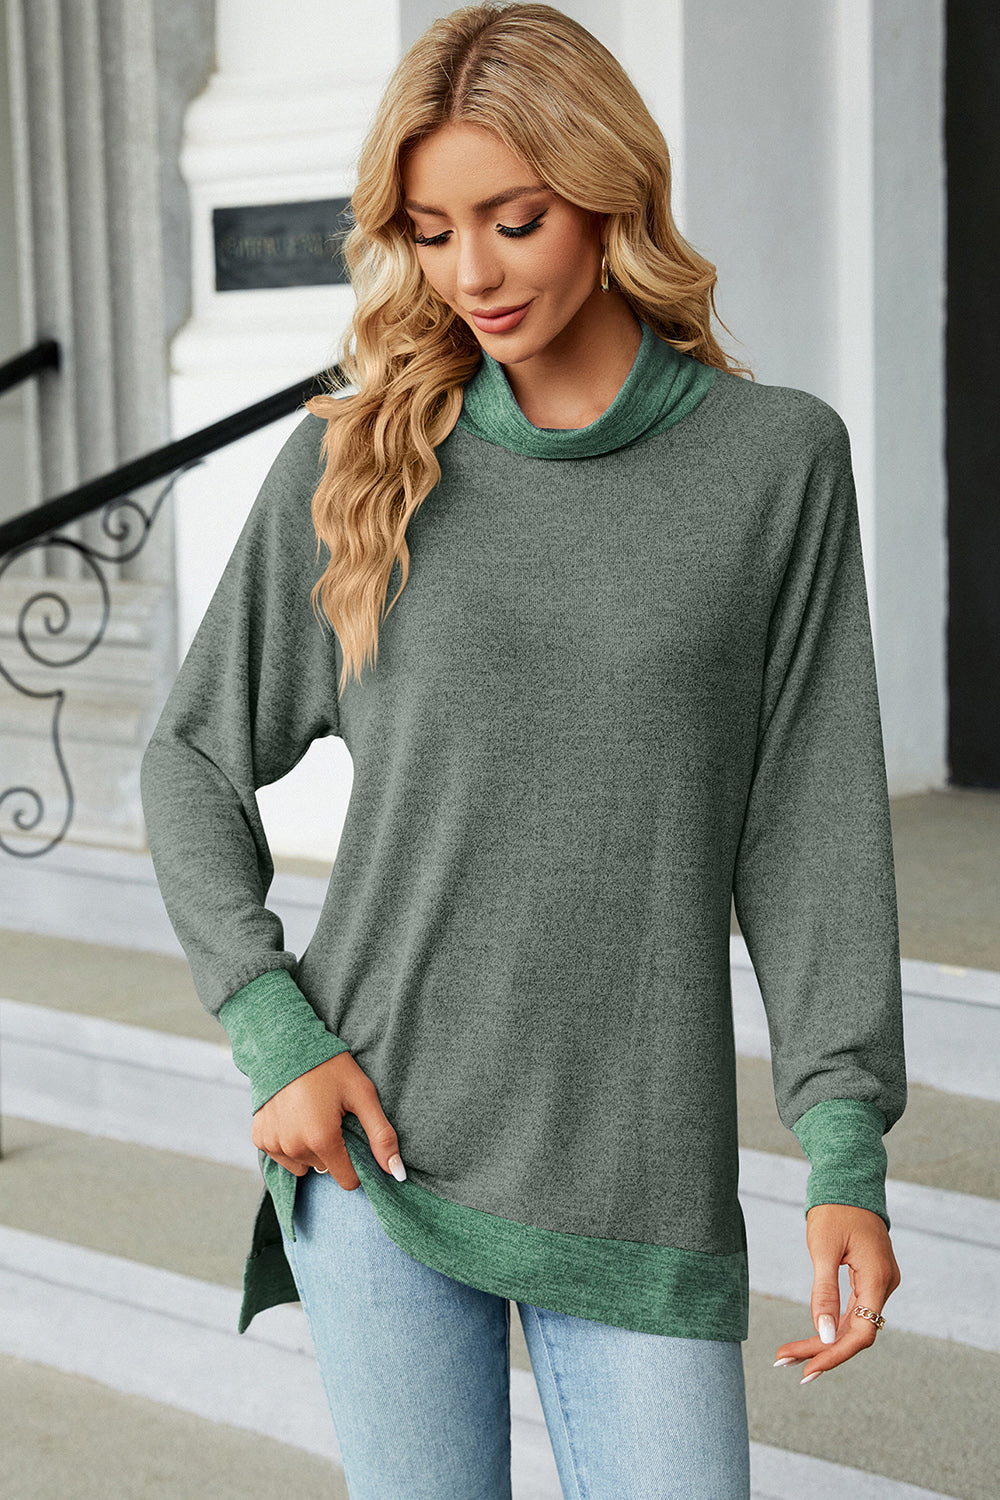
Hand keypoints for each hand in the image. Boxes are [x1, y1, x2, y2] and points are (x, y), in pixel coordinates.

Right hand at [250, 1052, 405, 1190]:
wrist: (285, 1043)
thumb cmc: (328, 1067)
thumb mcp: (362, 1095)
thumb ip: (381, 1136)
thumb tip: (397, 1173)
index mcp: (322, 1139)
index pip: (348, 1180)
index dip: (356, 1164)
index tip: (353, 1139)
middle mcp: (294, 1147)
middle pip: (325, 1169)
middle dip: (332, 1150)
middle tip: (332, 1118)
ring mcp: (274, 1143)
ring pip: (303, 1165)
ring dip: (310, 1149)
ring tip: (312, 1116)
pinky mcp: (260, 1137)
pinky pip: (281, 1155)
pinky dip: (289, 1142)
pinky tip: (293, 1117)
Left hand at [773, 1204, 899, 1383]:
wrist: (849, 1180)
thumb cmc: (835, 1209)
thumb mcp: (823, 1249)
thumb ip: (824, 1292)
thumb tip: (823, 1334)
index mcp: (878, 1279)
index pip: (861, 1333)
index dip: (834, 1355)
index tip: (806, 1370)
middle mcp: (884, 1285)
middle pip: (855, 1332)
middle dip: (821, 1351)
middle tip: (783, 1363)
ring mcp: (880, 1282)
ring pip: (854, 1323)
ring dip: (824, 1341)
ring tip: (789, 1356)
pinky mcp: (871, 1277)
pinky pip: (854, 1309)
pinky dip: (832, 1323)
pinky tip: (812, 1337)